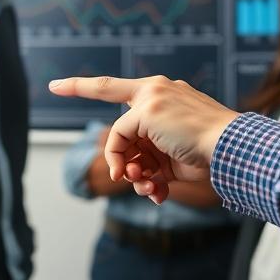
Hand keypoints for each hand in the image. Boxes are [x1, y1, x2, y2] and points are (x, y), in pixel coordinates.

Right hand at [48, 75, 239, 203]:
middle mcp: (153, 112)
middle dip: (119, 158)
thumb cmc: (191, 124)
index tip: (53, 86)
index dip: (76, 87)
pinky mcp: (173, 161)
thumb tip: (124, 157)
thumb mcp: (146, 114)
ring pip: (132, 161)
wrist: (227, 149)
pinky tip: (157, 193)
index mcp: (147, 91)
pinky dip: (150, 186)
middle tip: (125, 174)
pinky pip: (150, 175)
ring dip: (135, 175)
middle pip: (118, 138)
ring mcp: (162, 138)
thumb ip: (124, 129)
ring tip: (146, 183)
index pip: (104, 87)